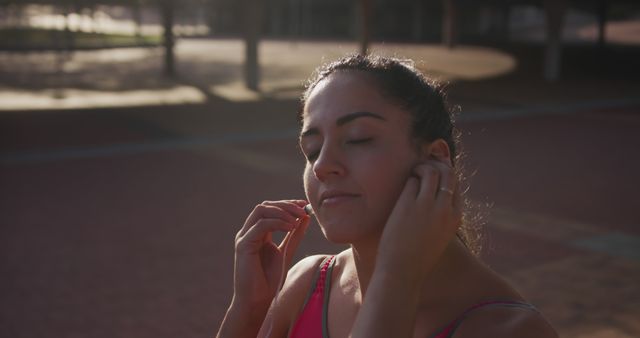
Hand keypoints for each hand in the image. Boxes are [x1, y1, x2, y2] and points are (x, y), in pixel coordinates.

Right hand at [232, 200, 309, 311]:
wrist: (257, 301)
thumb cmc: (269, 280)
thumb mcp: (287, 252)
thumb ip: (294, 235)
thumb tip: (305, 217)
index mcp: (258, 233)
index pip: (270, 209)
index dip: (287, 204)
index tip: (303, 205)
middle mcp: (248, 232)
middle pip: (265, 206)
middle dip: (286, 205)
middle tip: (302, 210)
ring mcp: (244, 237)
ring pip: (261, 210)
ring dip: (282, 211)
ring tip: (297, 219)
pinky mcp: (243, 245)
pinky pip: (260, 225)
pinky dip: (277, 223)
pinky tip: (291, 228)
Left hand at [376, 160, 462, 281]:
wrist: (402, 272)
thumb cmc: (417, 257)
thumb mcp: (438, 237)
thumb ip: (441, 218)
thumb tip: (435, 199)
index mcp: (455, 218)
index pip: (456, 185)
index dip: (445, 176)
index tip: (434, 176)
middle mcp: (445, 209)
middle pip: (448, 173)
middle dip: (436, 165)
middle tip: (423, 168)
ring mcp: (427, 206)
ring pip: (431, 172)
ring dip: (421, 167)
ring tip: (412, 173)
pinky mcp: (408, 204)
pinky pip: (410, 181)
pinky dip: (407, 180)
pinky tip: (401, 187)